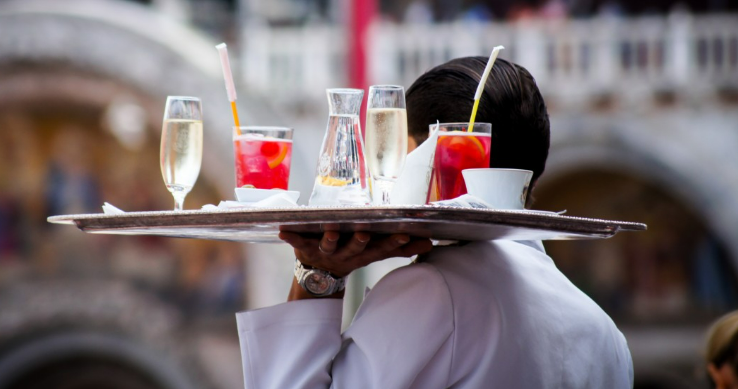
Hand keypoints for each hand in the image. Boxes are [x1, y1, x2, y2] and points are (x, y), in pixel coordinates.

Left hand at [278, 230, 432, 277]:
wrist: (318, 277)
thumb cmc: (351, 254)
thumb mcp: (375, 252)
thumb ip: (400, 247)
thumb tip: (429, 243)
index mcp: (363, 253)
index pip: (381, 248)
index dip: (392, 244)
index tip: (404, 236)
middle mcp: (345, 254)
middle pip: (355, 248)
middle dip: (360, 241)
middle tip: (364, 233)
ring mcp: (325, 252)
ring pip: (329, 244)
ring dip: (330, 238)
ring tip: (330, 230)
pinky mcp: (305, 248)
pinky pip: (297, 242)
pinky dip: (290, 237)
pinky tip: (282, 230)